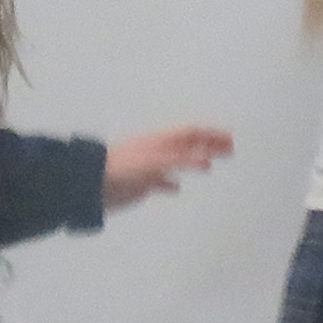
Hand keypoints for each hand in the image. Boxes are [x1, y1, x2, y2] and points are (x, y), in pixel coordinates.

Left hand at [103, 124, 233, 208]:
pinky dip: (172, 183)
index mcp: (160, 141)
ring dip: (195, 161)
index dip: (212, 136)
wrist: (92, 185)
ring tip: (210, 165)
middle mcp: (157, 151)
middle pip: (188, 145)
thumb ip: (180, 161)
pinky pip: (161, 181)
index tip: (230, 140)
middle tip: (229, 149)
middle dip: (209, 145)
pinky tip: (177, 189)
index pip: (191, 134)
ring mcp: (149, 166)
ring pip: (177, 161)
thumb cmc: (122, 169)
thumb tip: (208, 160)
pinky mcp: (141, 183)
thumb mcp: (154, 163)